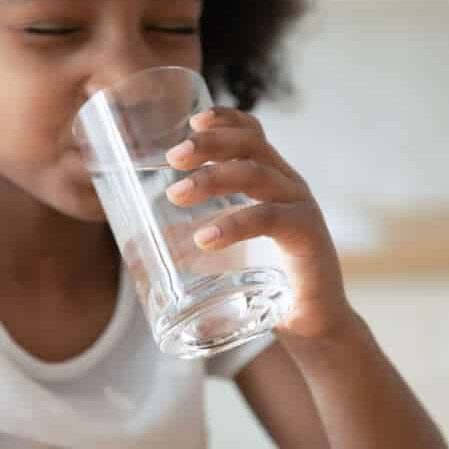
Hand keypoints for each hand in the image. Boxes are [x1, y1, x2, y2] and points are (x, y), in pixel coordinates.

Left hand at [164, 106, 353, 338]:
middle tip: (174, 158)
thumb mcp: (229, 254)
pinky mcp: (309, 238)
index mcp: (273, 182)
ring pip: (257, 174)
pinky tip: (205, 238)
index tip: (193, 121)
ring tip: (176, 195)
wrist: (314, 329)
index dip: (227, 120)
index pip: (254, 135)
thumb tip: (134, 245)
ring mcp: (301, 209)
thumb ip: (192, 241)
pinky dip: (235, 224)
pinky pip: (270, 218)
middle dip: (210, 144)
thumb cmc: (266, 286)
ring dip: (213, 178)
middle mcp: (289, 187)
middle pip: (251, 145)